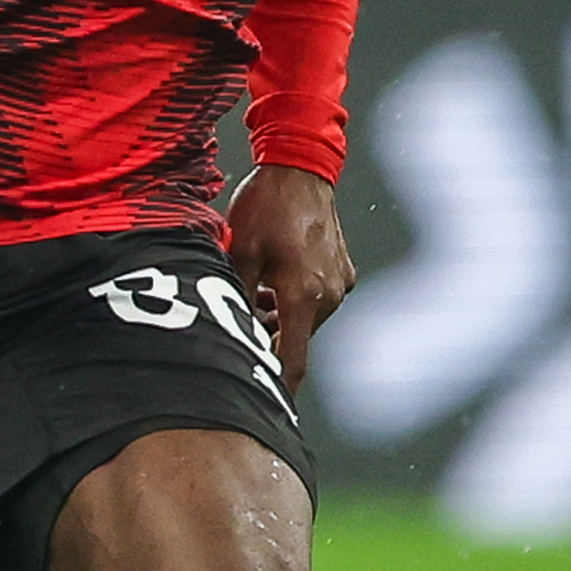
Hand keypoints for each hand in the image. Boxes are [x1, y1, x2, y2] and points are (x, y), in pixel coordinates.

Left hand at [225, 164, 353, 394]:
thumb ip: (235, 298)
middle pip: (295, 339)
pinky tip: (273, 278)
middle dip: (267, 339)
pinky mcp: (344, 270)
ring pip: (304, 319)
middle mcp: (329, 295)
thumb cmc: (266, 205)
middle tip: (236, 328)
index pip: (291, 360)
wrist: (301, 166)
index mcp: (303, 296)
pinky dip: (294, 299)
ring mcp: (340, 283)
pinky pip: (317, 299)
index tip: (264, 405)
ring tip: (253, 292)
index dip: (277, 387)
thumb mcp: (237, 253)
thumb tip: (226, 336)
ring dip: (279, 318)